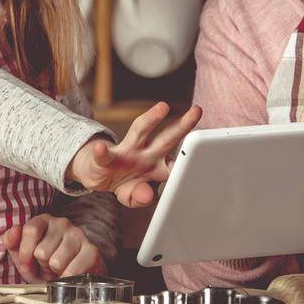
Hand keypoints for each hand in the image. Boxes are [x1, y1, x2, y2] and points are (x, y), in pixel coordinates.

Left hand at [0, 215, 105, 282]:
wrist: (72, 277)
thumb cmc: (45, 263)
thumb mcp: (24, 254)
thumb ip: (12, 243)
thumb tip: (11, 233)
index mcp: (44, 220)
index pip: (30, 230)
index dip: (25, 252)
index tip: (27, 262)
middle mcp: (62, 223)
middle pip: (42, 250)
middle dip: (42, 265)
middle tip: (47, 266)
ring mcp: (78, 235)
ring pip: (56, 262)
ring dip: (55, 272)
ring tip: (58, 269)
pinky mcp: (91, 251)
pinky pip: (72, 271)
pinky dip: (67, 278)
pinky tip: (68, 274)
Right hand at [67, 102, 201, 207]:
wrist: (96, 174)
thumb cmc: (122, 181)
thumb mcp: (132, 195)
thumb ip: (140, 197)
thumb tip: (147, 195)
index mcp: (157, 167)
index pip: (177, 162)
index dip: (190, 161)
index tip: (207, 156)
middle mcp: (145, 154)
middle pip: (166, 138)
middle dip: (183, 125)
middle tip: (197, 111)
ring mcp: (126, 152)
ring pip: (140, 131)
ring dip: (151, 119)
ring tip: (162, 107)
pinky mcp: (105, 157)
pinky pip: (105, 155)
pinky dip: (102, 152)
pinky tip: (100, 148)